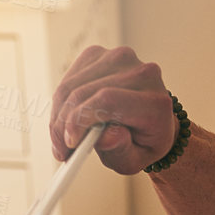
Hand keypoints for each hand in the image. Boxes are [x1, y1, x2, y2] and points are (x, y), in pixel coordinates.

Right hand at [50, 45, 178, 174]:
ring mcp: (120, 59)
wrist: (152, 120)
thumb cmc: (143, 143)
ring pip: (72, 85)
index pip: (108, 100)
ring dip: (59, 114)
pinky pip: (69, 78)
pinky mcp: (100, 55)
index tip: (69, 143)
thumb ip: (121, 150)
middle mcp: (141, 73)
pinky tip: (66, 119)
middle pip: (85, 92)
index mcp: (155, 102)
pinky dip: (62, 102)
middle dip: (63, 123)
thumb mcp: (135, 159)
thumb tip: (104, 137)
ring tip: (60, 139)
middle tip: (59, 149)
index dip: (80, 119)